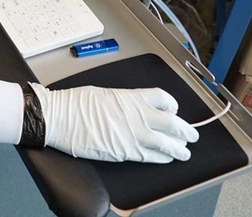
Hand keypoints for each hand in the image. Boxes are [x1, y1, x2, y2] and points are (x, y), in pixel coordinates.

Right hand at [32, 84, 198, 163]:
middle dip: (186, 130)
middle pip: (172, 123)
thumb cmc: (75, 104)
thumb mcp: (104, 94)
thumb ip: (123, 102)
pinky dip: (163, 158)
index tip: (174, 109)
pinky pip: (152, 157)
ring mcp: (133, 135)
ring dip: (179, 148)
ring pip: (167, 144)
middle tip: (192, 134)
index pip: (163, 99)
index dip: (172, 105)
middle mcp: (138, 116)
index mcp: (132, 97)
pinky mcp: (125, 152)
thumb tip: (129, 108)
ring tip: (185, 152)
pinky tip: (167, 159)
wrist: (60, 118)